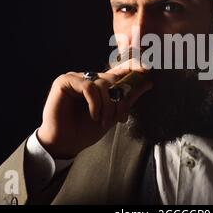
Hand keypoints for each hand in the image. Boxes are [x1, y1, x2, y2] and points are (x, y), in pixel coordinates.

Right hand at [37, 60, 151, 158]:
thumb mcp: (113, 115)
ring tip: (103, 120)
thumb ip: (127, 98)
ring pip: (102, 83)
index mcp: (99, 84)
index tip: (146, 69)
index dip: (132, 69)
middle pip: (113, 79)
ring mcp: (76, 78)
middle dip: (119, 100)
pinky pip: (89, 86)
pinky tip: (93, 115)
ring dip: (107, 105)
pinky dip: (95, 103)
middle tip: (118, 117)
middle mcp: (88, 78)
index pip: (118, 72)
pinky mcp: (64, 81)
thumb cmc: (85, 130)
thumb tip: (147, 82)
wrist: (66, 144)